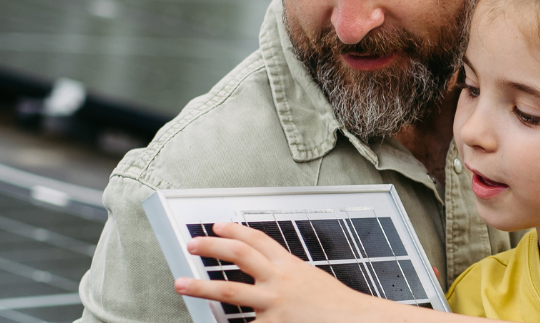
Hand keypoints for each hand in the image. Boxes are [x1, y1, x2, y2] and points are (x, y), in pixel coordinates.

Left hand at [173, 222, 375, 322]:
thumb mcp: (312, 282)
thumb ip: (288, 277)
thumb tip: (266, 274)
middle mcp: (280, 281)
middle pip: (239, 255)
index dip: (235, 230)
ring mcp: (274, 303)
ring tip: (181, 284)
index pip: (258, 240)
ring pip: (230, 290)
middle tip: (193, 244)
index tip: (217, 227)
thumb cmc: (338, 307)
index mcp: (291, 266)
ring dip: (201, 286)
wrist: (358, 322)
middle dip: (212, 247)